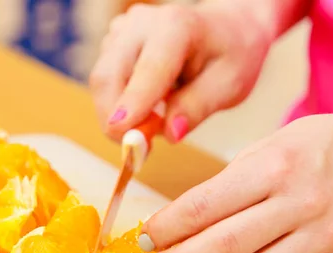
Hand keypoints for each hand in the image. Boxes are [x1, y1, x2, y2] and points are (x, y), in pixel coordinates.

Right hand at [89, 2, 271, 141]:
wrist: (225, 31)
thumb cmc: (231, 56)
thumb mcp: (230, 85)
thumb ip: (198, 107)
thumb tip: (170, 133)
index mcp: (177, 27)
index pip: (149, 69)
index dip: (133, 103)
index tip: (121, 134)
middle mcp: (141, 23)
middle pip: (108, 75)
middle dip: (114, 120)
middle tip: (138, 150)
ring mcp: (122, 31)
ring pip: (102, 81)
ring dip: (117, 114)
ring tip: (153, 124)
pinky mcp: (112, 44)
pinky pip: (104, 82)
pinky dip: (118, 105)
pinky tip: (146, 108)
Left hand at [141, 103, 332, 252]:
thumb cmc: (320, 145)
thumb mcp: (269, 146)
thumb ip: (228, 184)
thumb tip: (183, 223)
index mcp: (274, 167)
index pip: (203, 206)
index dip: (166, 228)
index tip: (146, 237)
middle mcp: (299, 203)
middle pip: (222, 247)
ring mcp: (322, 237)